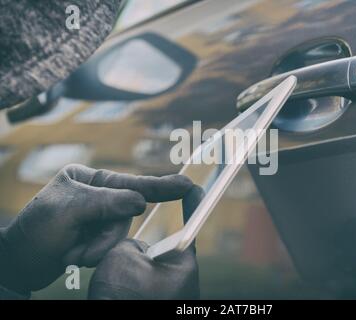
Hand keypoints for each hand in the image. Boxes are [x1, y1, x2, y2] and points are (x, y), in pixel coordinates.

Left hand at [0, 164, 192, 293]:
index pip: (129, 182)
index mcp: (87, 179)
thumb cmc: (37, 231)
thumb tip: (140, 200)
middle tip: (82, 249)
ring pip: (119, 233)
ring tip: (72, 253)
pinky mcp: (96, 237)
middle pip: (125, 213)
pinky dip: (94, 255)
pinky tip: (73, 255)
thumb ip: (108, 202)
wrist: (18, 264)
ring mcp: (96, 217)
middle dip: (106, 235)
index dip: (160, 185)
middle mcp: (95, 196)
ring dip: (98, 248)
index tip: (186, 184)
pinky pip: (111, 246)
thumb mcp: (69, 210)